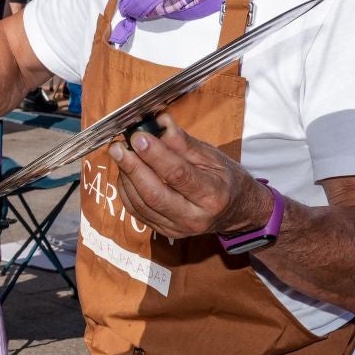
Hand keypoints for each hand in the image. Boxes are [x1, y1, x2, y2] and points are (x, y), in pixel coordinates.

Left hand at [107, 112, 270, 240]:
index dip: (155, 155)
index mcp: (212, 196)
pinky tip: (126, 172)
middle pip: (154, 194)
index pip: (178, 175)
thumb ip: (183, 143)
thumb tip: (159, 123)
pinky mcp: (164, 232)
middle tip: (118, 147)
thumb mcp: (213, 157)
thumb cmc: (225, 180)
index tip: (138, 137)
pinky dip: (126, 190)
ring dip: (126, 177)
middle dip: (132, 168)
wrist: (236, 212)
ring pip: (141, 204)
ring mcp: (178, 229)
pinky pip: (137, 212)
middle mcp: (194, 217)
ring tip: (121, 154)